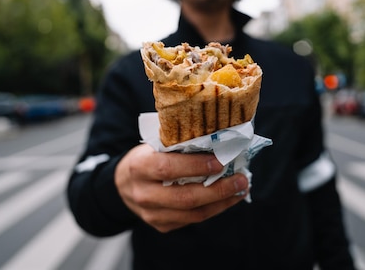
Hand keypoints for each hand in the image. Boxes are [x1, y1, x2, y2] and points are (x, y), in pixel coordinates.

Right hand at [115, 143, 248, 232]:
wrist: (123, 184)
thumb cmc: (146, 157)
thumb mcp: (154, 145)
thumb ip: (178, 144)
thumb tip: (218, 139)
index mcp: (139, 167)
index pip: (168, 168)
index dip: (195, 166)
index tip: (220, 161)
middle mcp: (142, 194)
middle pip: (184, 197)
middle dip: (218, 190)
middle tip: (241, 179)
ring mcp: (151, 214)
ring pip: (193, 214)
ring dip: (222, 202)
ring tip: (241, 189)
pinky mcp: (161, 226)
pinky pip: (192, 220)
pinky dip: (214, 209)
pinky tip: (227, 198)